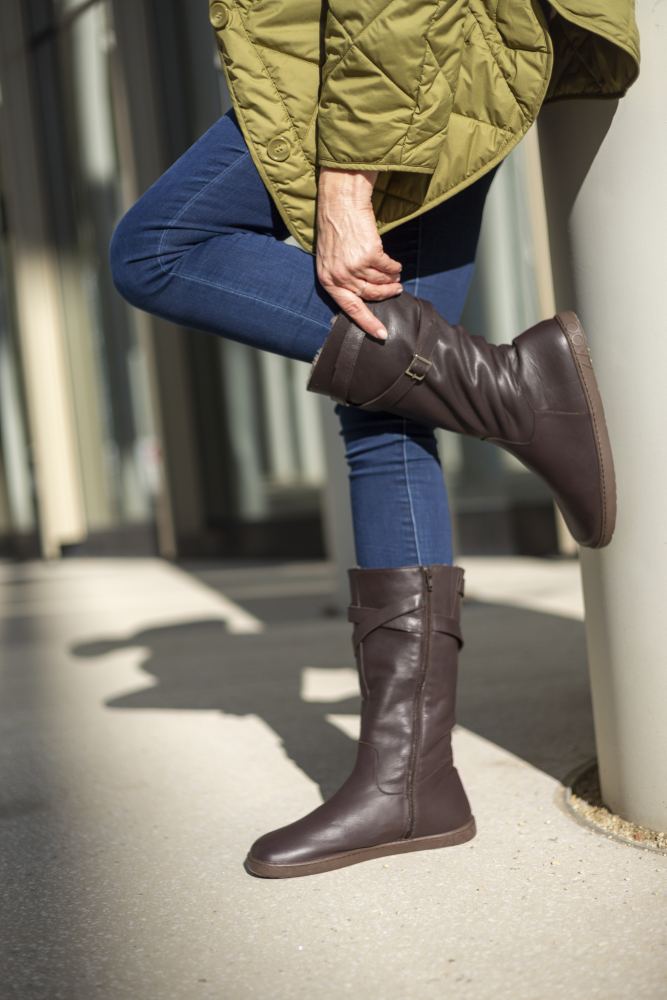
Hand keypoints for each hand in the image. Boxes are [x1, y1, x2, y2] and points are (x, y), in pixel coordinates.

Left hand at [315, 167, 402, 339]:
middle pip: (370, 296)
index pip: (350, 309)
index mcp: (328, 281)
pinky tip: (395, 264)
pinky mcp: (370, 254)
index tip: (382, 335)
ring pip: (381, 281)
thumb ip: (342, 279)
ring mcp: (355, 266)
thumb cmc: (335, 230)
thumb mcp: (330, 260)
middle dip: (387, 294)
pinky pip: (388, 267)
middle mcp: (340, 276)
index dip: (368, 323)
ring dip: (391, 279)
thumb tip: (363, 296)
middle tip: (396, 290)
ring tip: (395, 276)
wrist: (340, 204)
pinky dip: (394, 266)